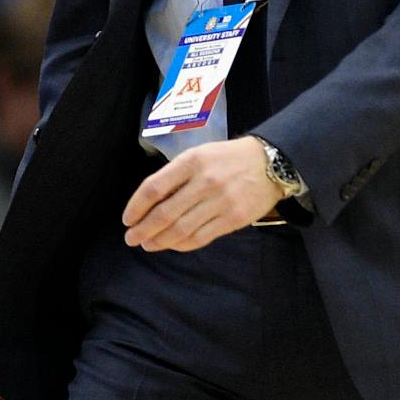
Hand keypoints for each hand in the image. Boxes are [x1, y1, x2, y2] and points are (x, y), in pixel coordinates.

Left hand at [121, 137, 282, 251]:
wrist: (272, 163)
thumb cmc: (229, 158)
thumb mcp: (200, 155)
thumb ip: (176, 175)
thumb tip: (148, 205)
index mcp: (192, 161)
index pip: (154, 188)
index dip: (135, 207)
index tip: (127, 220)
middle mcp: (205, 181)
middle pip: (164, 213)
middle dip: (143, 230)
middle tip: (131, 239)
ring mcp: (221, 201)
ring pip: (180, 229)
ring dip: (159, 241)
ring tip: (148, 245)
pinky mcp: (233, 218)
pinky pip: (200, 238)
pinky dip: (181, 245)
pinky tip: (173, 244)